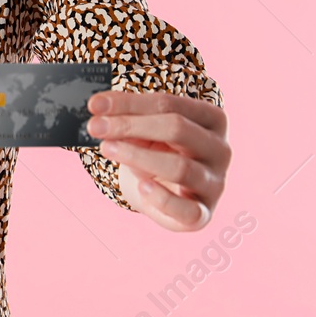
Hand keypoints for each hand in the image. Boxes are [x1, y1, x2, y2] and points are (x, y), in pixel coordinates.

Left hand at [86, 89, 229, 231]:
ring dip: (137, 156)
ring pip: (180, 167)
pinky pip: (187, 210)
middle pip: (177, 129)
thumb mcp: (144, 131)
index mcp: (212, 119)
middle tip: (95, 127)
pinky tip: (142, 186)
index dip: (129, 103)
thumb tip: (99, 109)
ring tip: (107, 149)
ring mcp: (215, 183)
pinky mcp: (203, 213)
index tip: (95, 105)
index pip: (169, 104)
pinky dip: (163, 198)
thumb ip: (128, 118)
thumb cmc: (157, 151)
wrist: (163, 192)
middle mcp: (220, 149)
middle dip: (130, 125)